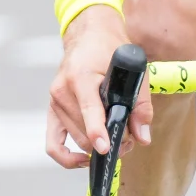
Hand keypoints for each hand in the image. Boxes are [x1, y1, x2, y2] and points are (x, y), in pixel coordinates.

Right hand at [45, 6, 140, 168]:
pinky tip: (86, 159)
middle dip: (109, 142)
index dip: (97, 131)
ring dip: (96, 148)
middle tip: (130, 141)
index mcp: (81, 76)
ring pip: (76, 140)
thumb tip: (143, 137)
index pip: (88, 109)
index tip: (105, 147)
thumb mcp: (134, 72)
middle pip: (84, 132)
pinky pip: (53, 144)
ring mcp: (54, 103)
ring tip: (117, 140)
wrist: (89, 36)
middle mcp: (62, 91)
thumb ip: (141, 106)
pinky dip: (68, 157)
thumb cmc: (111, 51)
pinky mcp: (52, 111)